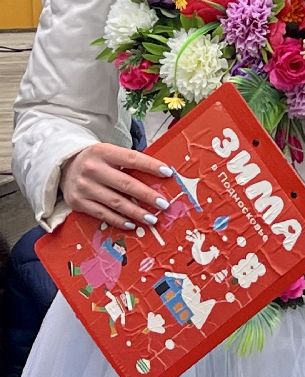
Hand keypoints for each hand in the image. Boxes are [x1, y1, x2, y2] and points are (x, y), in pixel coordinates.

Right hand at [60, 142, 176, 228]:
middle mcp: (92, 169)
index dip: (151, 166)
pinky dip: (119, 220)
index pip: (131, 159)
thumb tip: (160, 175)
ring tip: (152, 218)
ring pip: (115, 202)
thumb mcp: (110, 153)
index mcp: (103, 152)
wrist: (64, 166)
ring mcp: (83, 187)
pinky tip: (132, 224)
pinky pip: (102, 214)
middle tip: (164, 204)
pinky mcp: (77, 202)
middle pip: (125, 184)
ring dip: (136, 212)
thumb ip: (129, 162)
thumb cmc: (97, 160)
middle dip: (147, 195)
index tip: (169, 173)